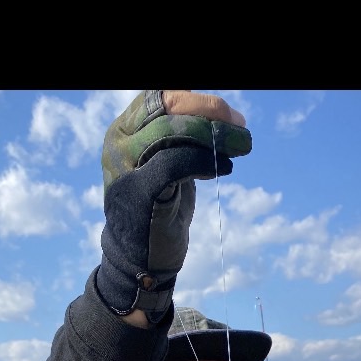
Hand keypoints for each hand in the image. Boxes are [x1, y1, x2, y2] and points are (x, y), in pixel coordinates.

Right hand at [97, 90, 251, 321]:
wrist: (139, 262)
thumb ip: (181, 142)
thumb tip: (217, 119)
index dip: (197, 100)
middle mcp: (119, 142)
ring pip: (171, 130)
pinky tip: (225, 166)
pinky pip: (174, 163)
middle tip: (240, 125)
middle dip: (209, 112)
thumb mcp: (169, 167)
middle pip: (166, 108)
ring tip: (241, 145)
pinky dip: (204, 161)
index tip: (228, 115)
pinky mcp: (139, 191)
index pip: (160, 98)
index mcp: (124, 130)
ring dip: (213, 135)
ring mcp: (125, 165)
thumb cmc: (158, 212)